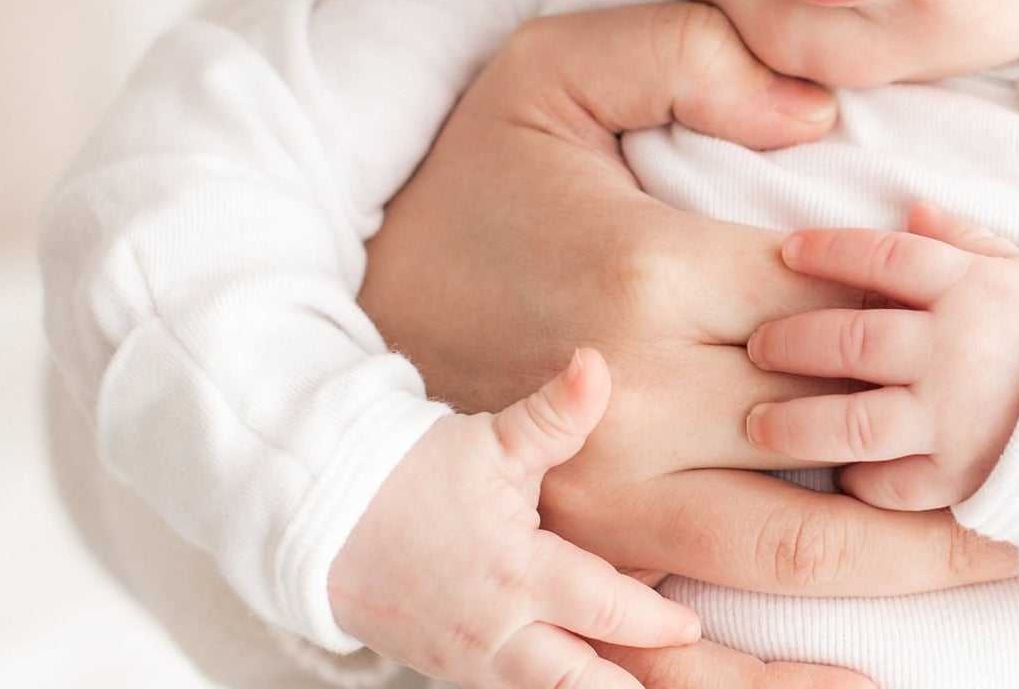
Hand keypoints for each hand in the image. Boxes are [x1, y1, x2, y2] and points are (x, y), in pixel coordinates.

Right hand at [328, 349, 694, 688]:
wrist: (326, 517)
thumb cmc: (415, 474)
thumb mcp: (492, 440)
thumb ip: (556, 412)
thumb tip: (597, 361)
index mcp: (516, 572)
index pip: (602, 609)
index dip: (653, 623)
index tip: (693, 628)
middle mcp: (497, 631)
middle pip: (578, 683)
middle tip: (681, 682)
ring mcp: (471, 661)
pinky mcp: (453, 670)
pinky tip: (587, 681)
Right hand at [359, 3, 1018, 596]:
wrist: (338, 297)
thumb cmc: (472, 174)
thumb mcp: (558, 67)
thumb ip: (694, 63)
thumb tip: (819, 125)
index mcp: (651, 270)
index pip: (838, 299)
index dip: (934, 310)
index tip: (1015, 316)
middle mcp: (637, 392)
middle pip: (838, 434)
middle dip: (959, 447)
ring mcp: (606, 488)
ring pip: (789, 544)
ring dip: (912, 555)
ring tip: (1012, 545)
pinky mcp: (580, 541)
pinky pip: (695, 623)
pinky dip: (781, 654)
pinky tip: (857, 668)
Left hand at [745, 204, 1018, 511]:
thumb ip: (971, 241)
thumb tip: (915, 211)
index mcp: (974, 287)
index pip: (883, 257)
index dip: (828, 250)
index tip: (785, 250)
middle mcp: (954, 349)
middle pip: (850, 335)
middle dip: (791, 338)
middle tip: (756, 344)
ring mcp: (954, 419)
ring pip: (849, 420)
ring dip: (794, 422)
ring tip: (758, 421)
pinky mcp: (963, 482)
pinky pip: (891, 485)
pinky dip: (857, 481)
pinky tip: (834, 475)